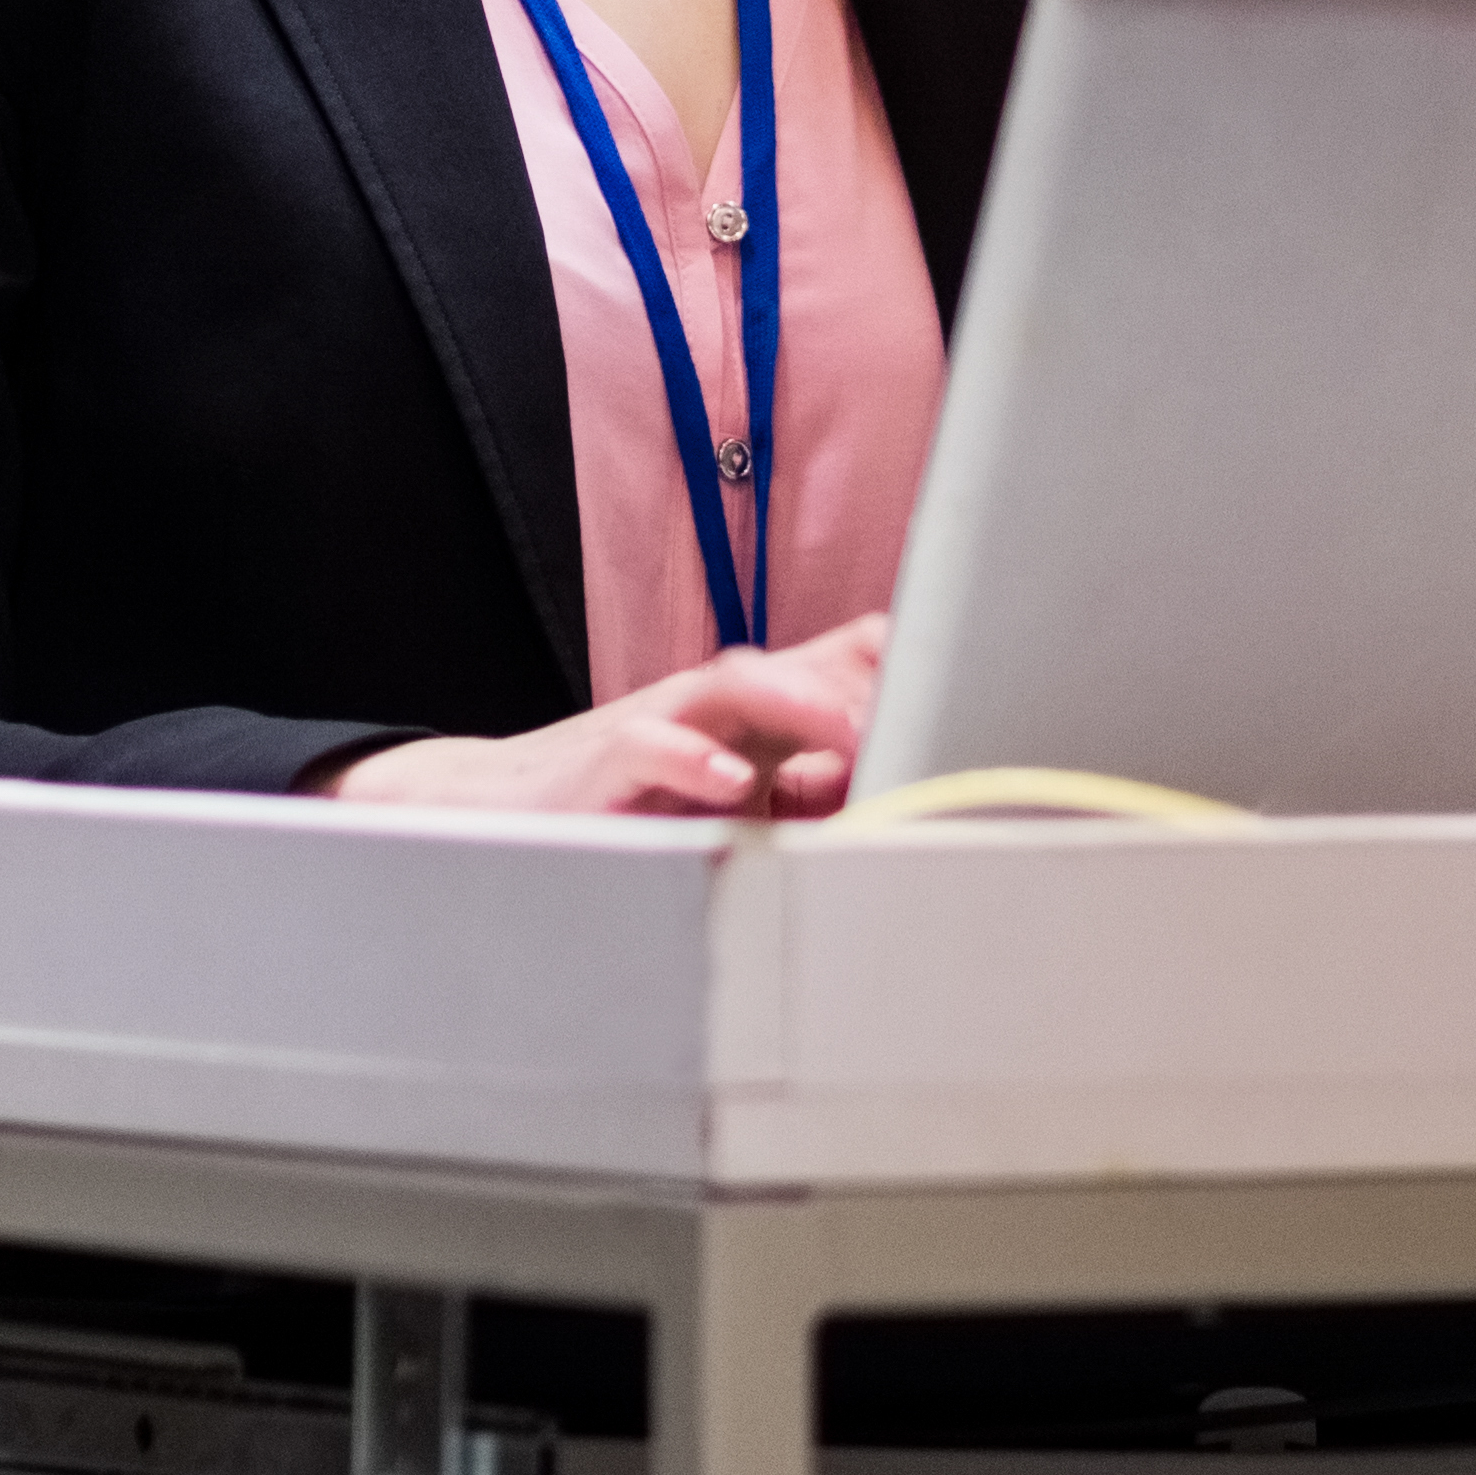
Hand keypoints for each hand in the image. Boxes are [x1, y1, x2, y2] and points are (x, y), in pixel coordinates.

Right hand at [320, 615, 886, 818]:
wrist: (502, 812)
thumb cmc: (635, 808)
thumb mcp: (740, 802)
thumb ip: (811, 795)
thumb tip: (896, 802)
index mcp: (757, 713)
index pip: (841, 663)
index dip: (902, 674)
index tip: (973, 693)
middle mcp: (713, 706)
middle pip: (804, 664)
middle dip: (866, 683)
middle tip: (934, 708)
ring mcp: (658, 726)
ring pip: (733, 687)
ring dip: (795, 704)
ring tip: (851, 730)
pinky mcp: (602, 766)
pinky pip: (648, 749)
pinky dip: (691, 761)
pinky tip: (733, 785)